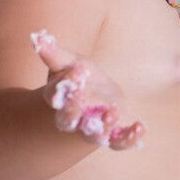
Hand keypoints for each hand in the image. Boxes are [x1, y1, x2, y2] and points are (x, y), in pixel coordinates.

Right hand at [30, 30, 143, 149]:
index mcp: (59, 100)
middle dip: (72, 111)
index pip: (55, 95)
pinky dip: (128, 139)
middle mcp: (74, 118)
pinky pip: (119, 142)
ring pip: (93, 135)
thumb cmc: (80, 76)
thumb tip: (39, 37)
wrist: (98, 95)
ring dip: (102, 127)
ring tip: (111, 112)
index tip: (75, 70)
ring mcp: (93, 129)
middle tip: (81, 97)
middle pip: (67, 121)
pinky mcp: (113, 134)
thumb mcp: (68, 61)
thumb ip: (54, 53)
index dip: (64, 85)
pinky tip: (139, 127)